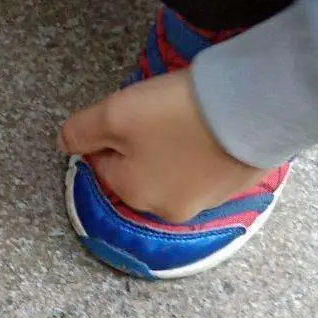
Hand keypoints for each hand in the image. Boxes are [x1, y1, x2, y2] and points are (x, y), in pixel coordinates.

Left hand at [59, 69, 265, 222]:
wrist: (255, 107)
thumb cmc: (176, 114)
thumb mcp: (114, 114)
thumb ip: (80, 131)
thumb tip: (62, 144)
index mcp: (135, 195)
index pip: (103, 163)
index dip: (110, 133)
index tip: (130, 111)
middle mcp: (170, 209)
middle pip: (140, 168)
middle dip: (143, 142)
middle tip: (161, 111)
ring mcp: (209, 200)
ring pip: (175, 168)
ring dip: (175, 146)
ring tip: (190, 116)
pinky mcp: (240, 184)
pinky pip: (210, 166)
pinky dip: (207, 149)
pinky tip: (214, 126)